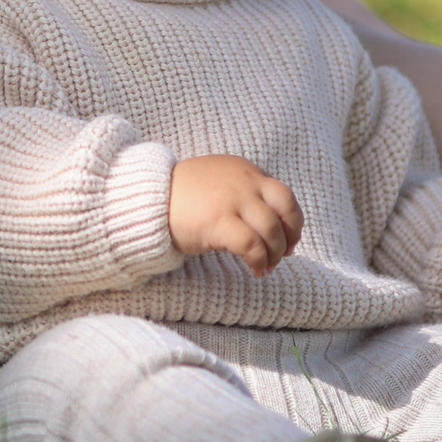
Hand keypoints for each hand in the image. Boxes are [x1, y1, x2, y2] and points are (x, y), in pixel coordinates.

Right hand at [168, 154, 303, 277]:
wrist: (148, 197)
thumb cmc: (181, 195)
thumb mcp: (218, 182)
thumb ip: (243, 192)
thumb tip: (269, 222)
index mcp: (245, 171)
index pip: (284, 195)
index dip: (292, 221)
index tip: (290, 239)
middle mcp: (244, 182)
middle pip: (285, 211)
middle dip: (289, 237)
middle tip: (284, 255)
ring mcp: (232, 201)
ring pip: (271, 231)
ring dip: (275, 254)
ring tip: (266, 267)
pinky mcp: (219, 222)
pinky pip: (252, 246)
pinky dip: (259, 261)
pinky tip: (255, 270)